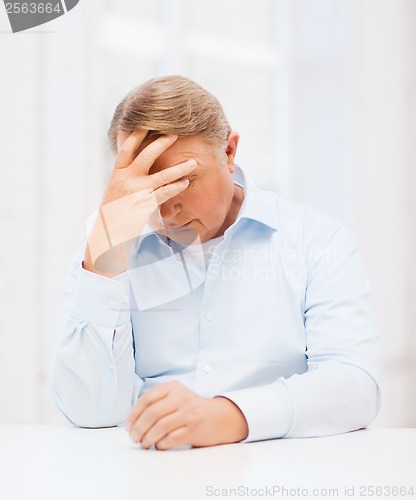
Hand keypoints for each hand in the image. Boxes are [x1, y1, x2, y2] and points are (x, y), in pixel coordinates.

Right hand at [84, 130, 196, 274]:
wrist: (108, 232)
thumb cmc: (114, 210)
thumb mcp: (116, 188)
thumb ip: (126, 174)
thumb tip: (137, 161)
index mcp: (117, 172)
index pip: (127, 148)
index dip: (137, 134)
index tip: (148, 122)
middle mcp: (126, 178)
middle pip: (147, 155)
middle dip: (162, 142)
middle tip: (175, 134)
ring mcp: (136, 191)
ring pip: (163, 175)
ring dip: (180, 168)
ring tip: (193, 163)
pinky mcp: (145, 204)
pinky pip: (166, 193)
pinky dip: (177, 187)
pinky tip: (186, 183)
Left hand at [125, 381, 247, 449]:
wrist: (218, 417)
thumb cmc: (191, 408)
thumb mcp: (176, 396)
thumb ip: (157, 401)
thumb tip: (133, 419)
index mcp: (173, 387)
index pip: (146, 399)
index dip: (134, 414)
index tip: (128, 426)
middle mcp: (181, 398)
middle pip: (151, 414)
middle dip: (138, 428)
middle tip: (134, 437)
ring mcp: (188, 413)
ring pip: (159, 427)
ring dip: (147, 439)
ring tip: (143, 443)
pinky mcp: (193, 429)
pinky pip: (170, 439)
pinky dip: (160, 444)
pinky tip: (158, 445)